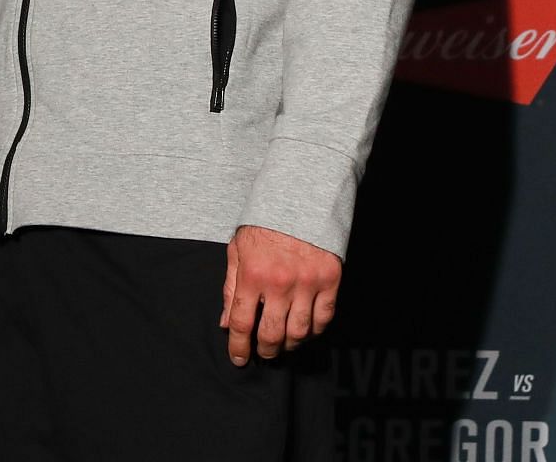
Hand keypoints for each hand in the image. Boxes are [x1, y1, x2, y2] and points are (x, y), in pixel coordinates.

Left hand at [220, 224, 340, 364]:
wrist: (299, 197)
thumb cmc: (263, 224)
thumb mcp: (237, 249)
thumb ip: (230, 287)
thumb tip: (225, 322)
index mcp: (251, 274)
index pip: (241, 322)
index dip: (238, 346)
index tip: (238, 358)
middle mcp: (279, 283)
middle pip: (271, 333)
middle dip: (265, 350)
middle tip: (263, 353)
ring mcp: (307, 283)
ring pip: (299, 332)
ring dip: (290, 345)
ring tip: (283, 345)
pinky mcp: (330, 280)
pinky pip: (324, 318)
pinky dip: (315, 331)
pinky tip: (305, 331)